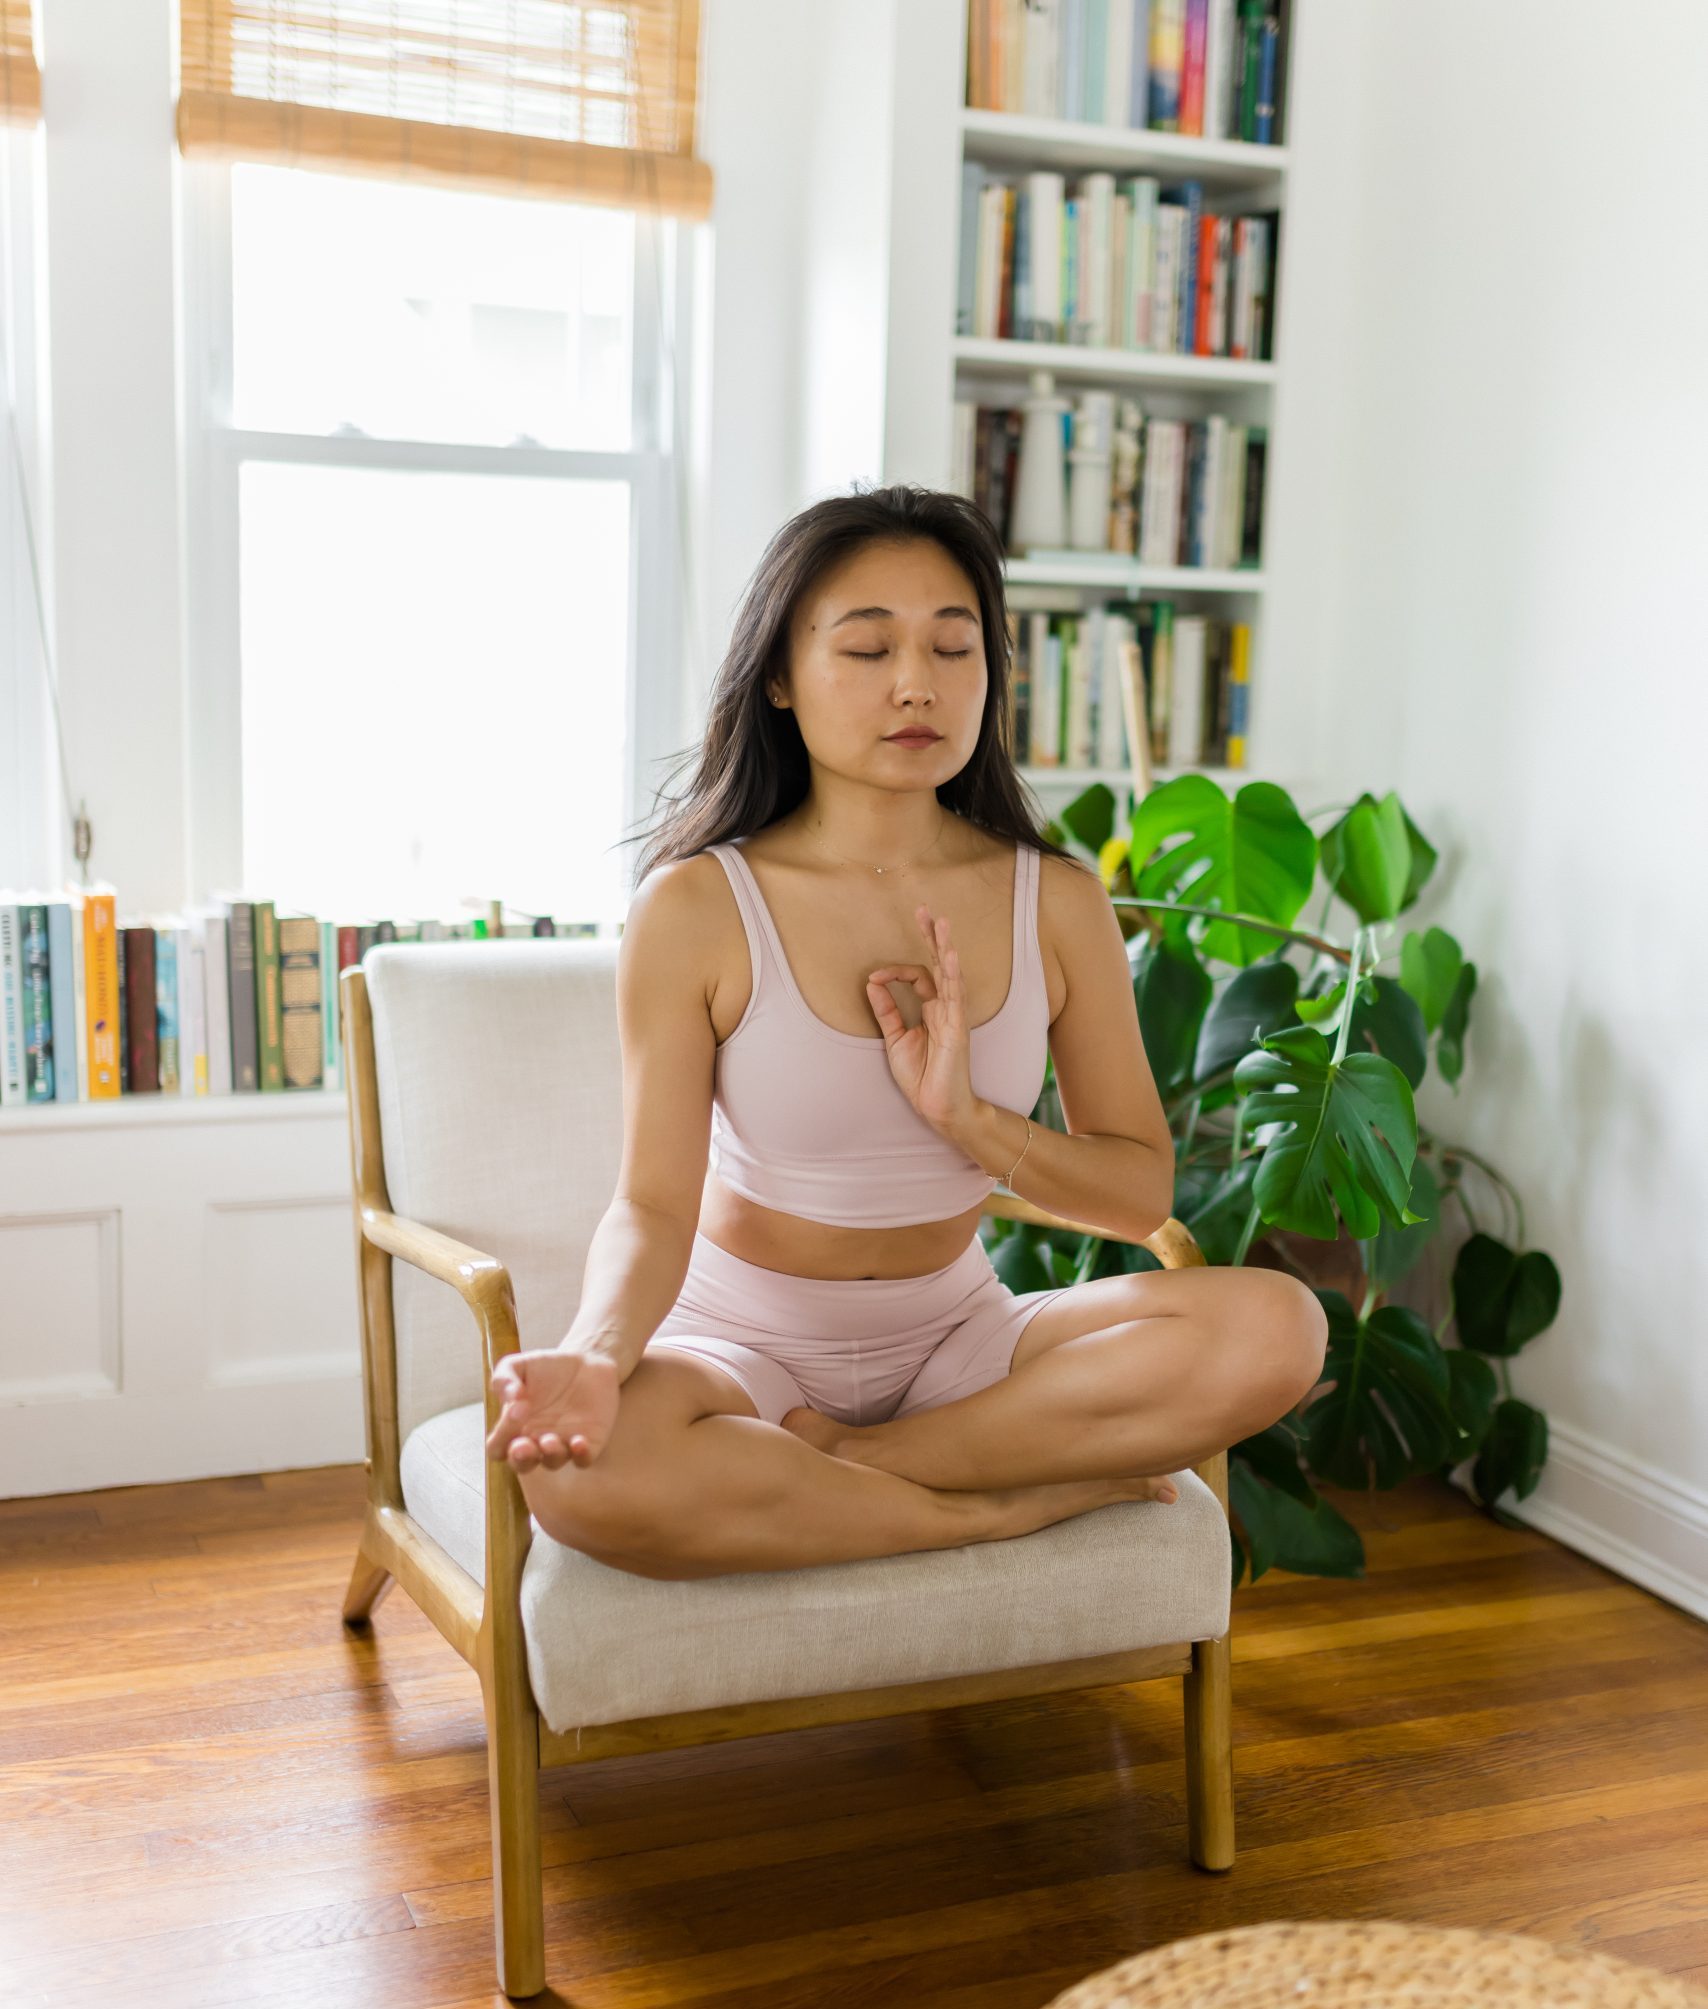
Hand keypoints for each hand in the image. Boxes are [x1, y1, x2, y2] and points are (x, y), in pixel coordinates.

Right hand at [485, 1346, 621, 1472]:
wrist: (587, 1362)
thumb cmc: (547, 1367)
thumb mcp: (519, 1366)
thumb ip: (504, 1378)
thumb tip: (511, 1398)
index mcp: (515, 1428)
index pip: (498, 1447)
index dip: (501, 1438)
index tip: (514, 1414)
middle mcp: (535, 1441)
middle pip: (522, 1463)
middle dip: (521, 1459)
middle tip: (523, 1446)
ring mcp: (561, 1445)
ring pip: (552, 1462)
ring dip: (550, 1454)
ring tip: (549, 1440)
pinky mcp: (588, 1444)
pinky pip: (582, 1460)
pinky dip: (580, 1455)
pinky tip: (578, 1442)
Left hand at [865, 903, 979, 1135]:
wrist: (939, 1107)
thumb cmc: (922, 1077)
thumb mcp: (895, 1039)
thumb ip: (886, 1011)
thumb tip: (871, 983)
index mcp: (932, 1010)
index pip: (919, 976)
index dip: (895, 972)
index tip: (875, 978)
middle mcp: (945, 1008)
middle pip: (940, 964)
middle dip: (931, 937)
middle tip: (924, 910)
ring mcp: (954, 1017)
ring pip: (950, 974)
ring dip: (945, 947)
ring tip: (941, 922)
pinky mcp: (957, 1029)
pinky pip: (956, 997)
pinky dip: (953, 975)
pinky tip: (950, 955)